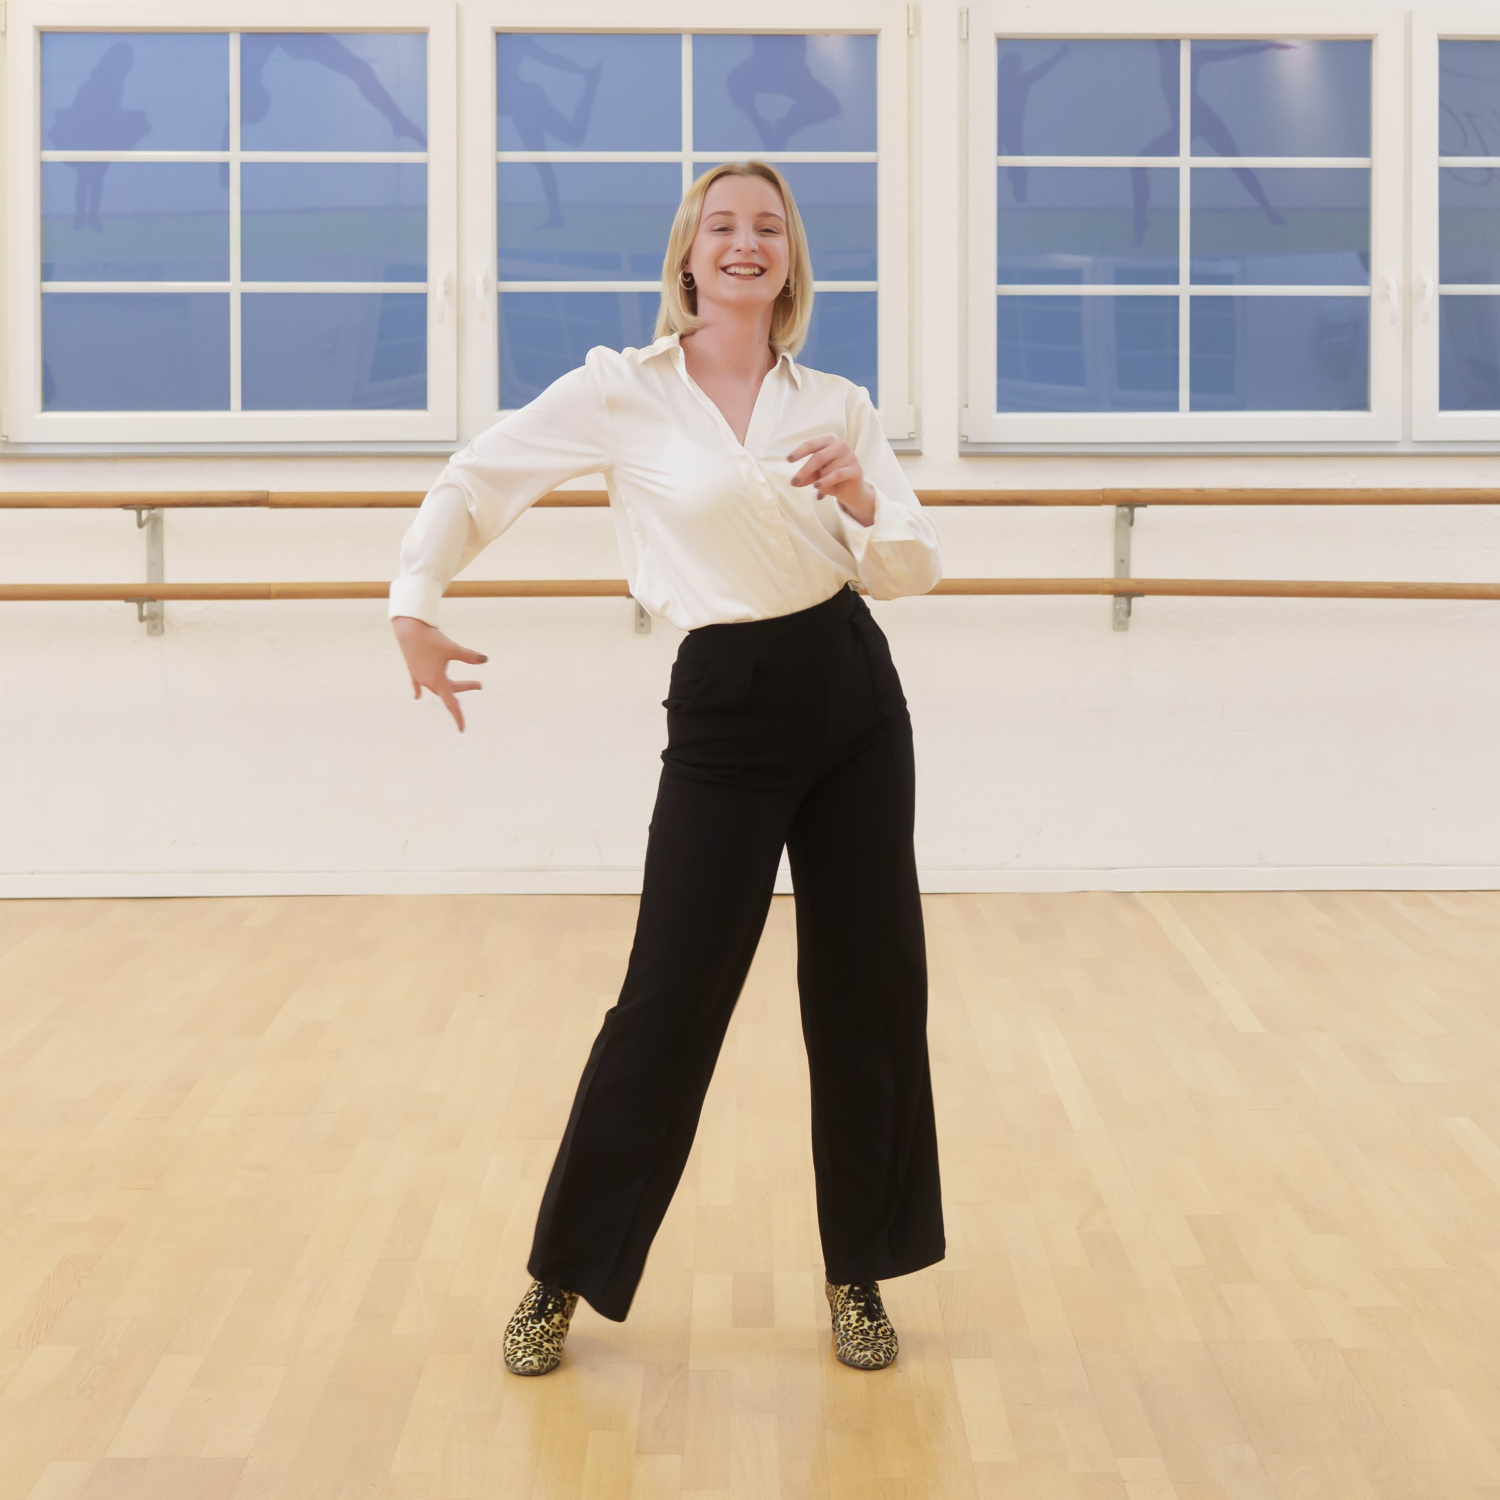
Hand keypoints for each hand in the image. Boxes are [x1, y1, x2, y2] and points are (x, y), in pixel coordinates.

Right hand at [392, 616, 486, 731]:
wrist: (407, 629)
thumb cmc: (430, 639)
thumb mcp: (452, 648)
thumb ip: (469, 656)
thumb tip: (486, 660)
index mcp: (437, 681)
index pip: (451, 703)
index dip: (458, 716)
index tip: (462, 729)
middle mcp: (427, 681)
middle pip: (449, 691)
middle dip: (464, 688)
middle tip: (480, 684)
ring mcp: (419, 676)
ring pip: (436, 687)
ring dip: (449, 688)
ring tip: (458, 687)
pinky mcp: (413, 669)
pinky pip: (418, 684)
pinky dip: (420, 690)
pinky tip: (418, 697)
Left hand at [787, 435, 876, 526]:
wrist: (852, 491)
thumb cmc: (832, 479)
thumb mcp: (817, 476)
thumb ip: (807, 476)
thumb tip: (795, 482)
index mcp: (829, 441)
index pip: (811, 444)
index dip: (799, 452)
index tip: (789, 459)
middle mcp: (840, 446)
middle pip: (818, 457)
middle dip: (804, 471)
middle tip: (793, 483)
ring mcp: (850, 456)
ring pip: (827, 469)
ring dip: (819, 482)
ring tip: (820, 488)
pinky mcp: (856, 469)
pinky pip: (837, 475)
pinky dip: (826, 482)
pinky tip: (818, 488)